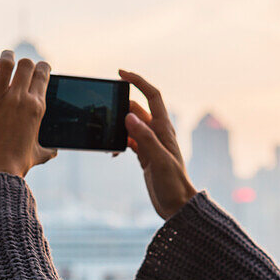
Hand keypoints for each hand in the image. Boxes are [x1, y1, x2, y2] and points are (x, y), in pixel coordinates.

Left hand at [0, 50, 58, 186]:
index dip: (41, 68)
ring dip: (6, 58)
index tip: (37, 70)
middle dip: (24, 63)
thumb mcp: (38, 155)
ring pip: (5, 63)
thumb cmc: (16, 167)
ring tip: (4, 60)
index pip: (43, 73)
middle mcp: (18, 98)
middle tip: (18, 69)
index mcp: (36, 107)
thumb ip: (48, 149)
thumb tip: (55, 150)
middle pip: (26, 64)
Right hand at [117, 68, 197, 219]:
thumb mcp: (159, 160)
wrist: (177, 205)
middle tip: (102, 110)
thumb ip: (145, 138)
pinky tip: (111, 152)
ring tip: (104, 132)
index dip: (138, 82)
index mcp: (164, 128)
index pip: (152, 96)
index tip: (121, 73)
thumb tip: (129, 116)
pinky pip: (128, 141)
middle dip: (120, 106)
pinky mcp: (144, 155)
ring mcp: (150, 144)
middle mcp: (157, 132)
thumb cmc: (173, 184)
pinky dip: (118, 142)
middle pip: (137, 109)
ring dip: (117, 126)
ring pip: (130, 125)